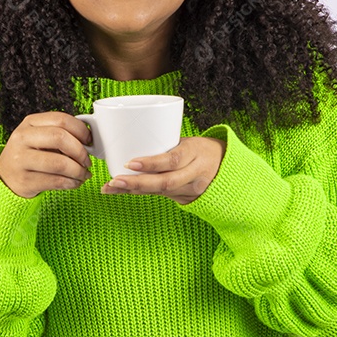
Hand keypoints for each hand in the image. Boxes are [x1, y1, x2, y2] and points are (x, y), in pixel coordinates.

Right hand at [0, 112, 93, 197]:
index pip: (61, 119)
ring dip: (78, 171)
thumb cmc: (30, 154)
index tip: (90, 141)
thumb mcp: (38, 136)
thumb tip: (89, 140)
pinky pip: (56, 181)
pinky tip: (75, 182)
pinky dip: (71, 183)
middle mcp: (22, 138)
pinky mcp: (24, 181)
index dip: (81, 130)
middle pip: (60, 138)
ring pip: (60, 163)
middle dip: (81, 151)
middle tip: (87, 160)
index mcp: (29, 122)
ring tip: (83, 174)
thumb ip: (60, 133)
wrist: (5, 176)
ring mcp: (20, 160)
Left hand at [100, 136, 225, 204]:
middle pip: (165, 182)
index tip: (130, 162)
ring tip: (111, 187)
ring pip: (160, 192)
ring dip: (133, 190)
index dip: (152, 164)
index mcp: (196, 152)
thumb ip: (165, 144)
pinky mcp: (185, 199)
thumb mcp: (188, 141)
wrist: (226, 167)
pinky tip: (120, 191)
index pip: (173, 160)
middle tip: (115, 180)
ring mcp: (191, 189)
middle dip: (137, 183)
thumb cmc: (200, 149)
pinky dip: (138, 193)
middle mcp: (195, 173)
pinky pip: (159, 196)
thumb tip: (129, 138)